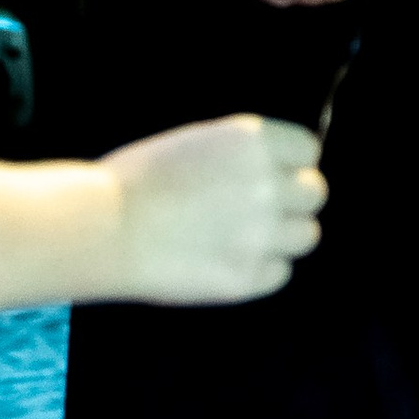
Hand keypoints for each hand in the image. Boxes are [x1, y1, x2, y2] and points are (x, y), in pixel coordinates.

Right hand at [105, 115, 326, 304]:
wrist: (103, 228)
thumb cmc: (134, 181)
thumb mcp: (193, 144)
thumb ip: (240, 156)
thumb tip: (274, 172)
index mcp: (251, 142)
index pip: (308, 150)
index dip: (292, 165)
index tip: (273, 175)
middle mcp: (266, 184)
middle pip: (315, 194)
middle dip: (293, 201)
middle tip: (262, 210)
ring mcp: (261, 233)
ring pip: (306, 236)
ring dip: (283, 237)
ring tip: (245, 238)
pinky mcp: (248, 276)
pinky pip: (280, 273)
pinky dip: (261, 270)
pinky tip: (229, 262)